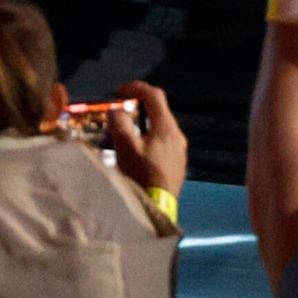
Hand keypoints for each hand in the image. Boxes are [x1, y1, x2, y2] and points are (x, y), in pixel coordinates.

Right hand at [109, 80, 189, 195]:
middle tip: (117, 115)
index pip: (154, 95)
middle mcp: (178, 136)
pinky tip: (134, 154)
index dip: (136, 88)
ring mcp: (180, 152)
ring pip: (159, 129)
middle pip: (158, 112)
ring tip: (121, 138)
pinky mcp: (177, 165)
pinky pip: (162, 144)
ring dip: (140, 127)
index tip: (119, 92)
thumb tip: (116, 112)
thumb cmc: (142, 176)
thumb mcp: (125, 148)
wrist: (158, 209)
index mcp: (167, 128)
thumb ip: (119, 124)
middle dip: (136, 109)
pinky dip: (147, 141)